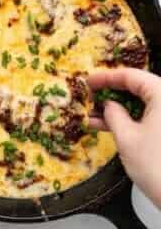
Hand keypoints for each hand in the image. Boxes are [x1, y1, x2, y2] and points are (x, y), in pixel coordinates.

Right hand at [88, 69, 160, 208]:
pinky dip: (132, 121)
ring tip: (94, 118)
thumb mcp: (126, 138)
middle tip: (91, 100)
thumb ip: (113, 114)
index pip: (131, 76)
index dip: (106, 77)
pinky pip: (151, 118)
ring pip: (143, 105)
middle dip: (112, 95)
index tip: (88, 82)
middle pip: (138, 88)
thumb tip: (108, 105)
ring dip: (120, 111)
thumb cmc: (157, 168)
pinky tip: (111, 129)